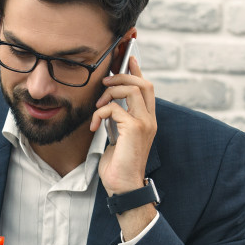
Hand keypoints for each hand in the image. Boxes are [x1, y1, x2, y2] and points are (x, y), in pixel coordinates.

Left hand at [90, 55, 156, 195]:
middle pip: (143, 83)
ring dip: (110, 92)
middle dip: (122, 76)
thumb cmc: (118, 165)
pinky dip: (100, 113)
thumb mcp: (118, 137)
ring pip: (131, 89)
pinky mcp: (135, 129)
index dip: (137, 70)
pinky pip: (115, 108)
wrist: (123, 186)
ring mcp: (144, 123)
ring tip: (98, 106)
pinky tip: (94, 126)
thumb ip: (118, 120)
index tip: (127, 58)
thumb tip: (108, 104)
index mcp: (147, 120)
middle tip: (105, 82)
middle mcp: (149, 119)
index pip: (147, 87)